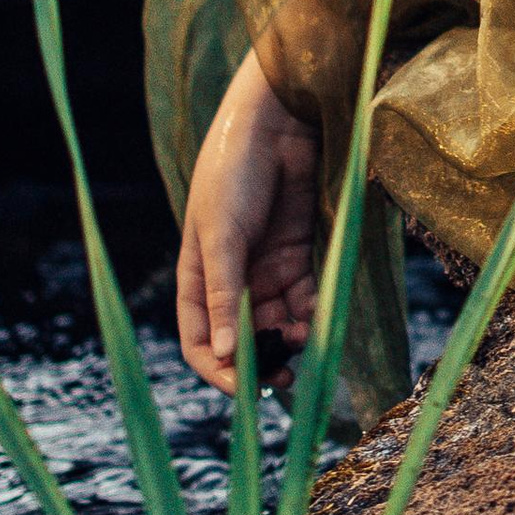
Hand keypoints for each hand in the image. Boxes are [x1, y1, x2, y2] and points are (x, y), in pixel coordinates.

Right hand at [177, 51, 318, 391]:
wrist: (275, 125)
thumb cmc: (233, 173)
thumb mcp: (222, 236)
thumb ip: (224, 295)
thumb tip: (225, 354)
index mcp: (196, 278)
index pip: (199, 341)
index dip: (218, 370)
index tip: (245, 390)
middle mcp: (229, 280)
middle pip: (241, 339)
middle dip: (260, 361)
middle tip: (284, 376)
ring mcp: (264, 270)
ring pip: (276, 324)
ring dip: (289, 340)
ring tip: (304, 342)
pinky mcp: (296, 257)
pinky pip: (303, 300)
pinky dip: (310, 316)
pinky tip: (317, 322)